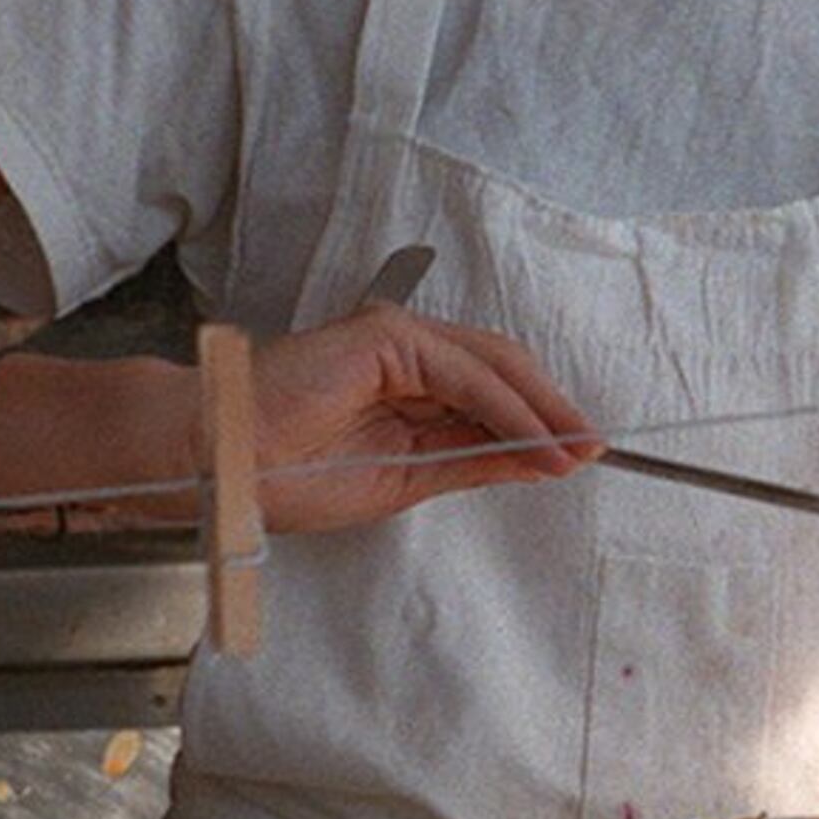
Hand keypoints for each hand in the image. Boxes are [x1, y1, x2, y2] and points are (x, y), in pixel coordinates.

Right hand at [250, 305, 595, 536]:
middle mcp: (402, 355)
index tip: (578, 456)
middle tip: (593, 448)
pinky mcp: (387, 338)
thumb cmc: (285, 475)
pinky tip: (538, 435)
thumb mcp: (403, 480)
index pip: (487, 397)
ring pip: (492, 368)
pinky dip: (509, 407)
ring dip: (541, 408)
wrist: (224, 466)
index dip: (538, 423)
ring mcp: (394, 341)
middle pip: (500, 373)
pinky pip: (466, 375)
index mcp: (401, 387)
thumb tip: (536, 458)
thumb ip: (468, 461)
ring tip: (577, 445)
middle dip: (552, 411)